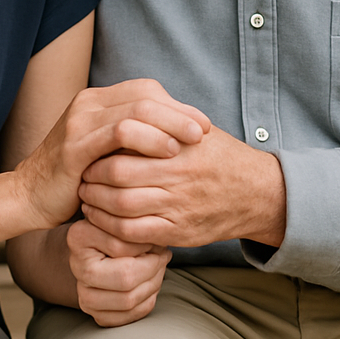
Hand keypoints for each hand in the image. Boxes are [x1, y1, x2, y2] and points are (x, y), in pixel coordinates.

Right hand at [13, 79, 210, 230]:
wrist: (30, 198)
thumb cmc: (75, 180)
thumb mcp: (106, 153)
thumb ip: (131, 138)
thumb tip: (176, 136)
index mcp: (96, 101)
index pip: (145, 90)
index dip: (176, 105)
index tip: (202, 123)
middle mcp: (88, 104)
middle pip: (144, 95)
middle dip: (180, 111)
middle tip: (205, 130)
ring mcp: (80, 121)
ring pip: (136, 109)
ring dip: (170, 123)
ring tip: (193, 141)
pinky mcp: (76, 144)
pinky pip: (119, 132)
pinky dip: (148, 138)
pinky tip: (168, 151)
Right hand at [67, 218, 169, 326]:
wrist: (93, 251)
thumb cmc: (111, 230)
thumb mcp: (119, 217)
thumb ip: (134, 224)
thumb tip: (160, 241)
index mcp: (79, 237)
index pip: (121, 245)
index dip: (147, 244)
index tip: (157, 239)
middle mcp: (77, 267)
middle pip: (125, 278)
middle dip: (153, 267)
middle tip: (164, 255)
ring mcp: (83, 294)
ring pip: (129, 300)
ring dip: (154, 284)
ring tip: (159, 267)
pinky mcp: (96, 314)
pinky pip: (130, 315)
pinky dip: (147, 301)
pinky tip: (151, 283)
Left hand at [79, 124, 285, 248]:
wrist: (257, 193)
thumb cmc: (220, 156)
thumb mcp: (197, 129)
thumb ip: (164, 119)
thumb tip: (126, 104)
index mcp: (180, 146)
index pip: (128, 145)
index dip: (102, 148)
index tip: (91, 147)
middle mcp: (180, 177)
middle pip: (119, 177)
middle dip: (93, 176)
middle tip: (82, 172)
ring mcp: (179, 207)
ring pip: (123, 208)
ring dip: (97, 204)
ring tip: (86, 196)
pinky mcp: (180, 233)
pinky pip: (135, 234)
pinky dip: (110, 228)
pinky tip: (101, 220)